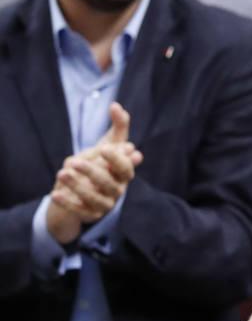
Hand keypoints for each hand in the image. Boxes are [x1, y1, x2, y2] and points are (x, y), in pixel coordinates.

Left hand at [45, 103, 141, 242]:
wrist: (81, 190)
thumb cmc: (98, 164)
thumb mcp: (107, 145)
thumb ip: (117, 126)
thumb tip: (116, 105)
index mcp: (123, 174)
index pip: (126, 169)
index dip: (117, 159)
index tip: (104, 148)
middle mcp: (117, 190)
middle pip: (109, 183)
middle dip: (92, 172)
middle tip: (74, 161)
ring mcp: (105, 204)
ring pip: (94, 198)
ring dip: (78, 186)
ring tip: (61, 174)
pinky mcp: (90, 215)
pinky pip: (79, 210)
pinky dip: (68, 203)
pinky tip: (55, 193)